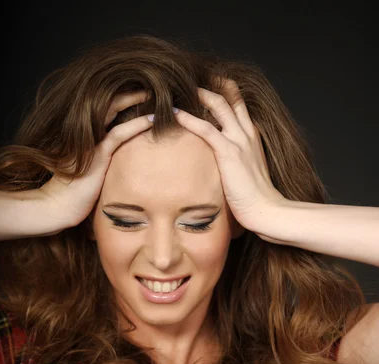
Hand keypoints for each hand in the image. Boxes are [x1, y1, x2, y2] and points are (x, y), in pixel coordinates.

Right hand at [40, 90, 153, 226]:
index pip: (107, 107)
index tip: (144, 94)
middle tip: (154, 87)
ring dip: (137, 102)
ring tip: (158, 97)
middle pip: (110, 101)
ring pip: (115, 110)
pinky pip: (119, 133)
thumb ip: (104, 156)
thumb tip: (125, 157)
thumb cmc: (75, 191)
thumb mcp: (92, 169)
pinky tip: (152, 121)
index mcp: (85, 130)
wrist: (59, 204)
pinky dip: (137, 125)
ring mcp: (89, 139)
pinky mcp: (96, 153)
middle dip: (132, 92)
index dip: (125, 98)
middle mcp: (86, 129)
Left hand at [172, 79, 285, 228]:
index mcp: (252, 135)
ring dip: (197, 93)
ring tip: (176, 88)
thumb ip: (236, 161)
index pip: (238, 103)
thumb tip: (221, 164)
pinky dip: (188, 118)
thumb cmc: (256, 197)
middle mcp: (247, 132)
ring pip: (218, 104)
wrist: (266, 209)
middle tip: (188, 77)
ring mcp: (239, 140)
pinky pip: (206, 128)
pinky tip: (174, 113)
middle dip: (209, 83)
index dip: (223, 90)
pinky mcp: (229, 152)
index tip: (206, 84)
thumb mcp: (246, 172)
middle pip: (229, 96)